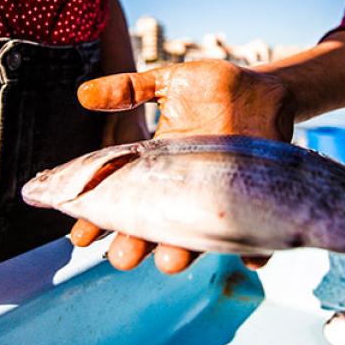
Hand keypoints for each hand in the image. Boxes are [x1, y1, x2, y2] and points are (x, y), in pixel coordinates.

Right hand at [72, 60, 295, 272]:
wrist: (264, 89)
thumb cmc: (213, 88)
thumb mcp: (169, 83)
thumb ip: (129, 89)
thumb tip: (83, 94)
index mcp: (158, 167)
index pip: (122, 200)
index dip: (98, 221)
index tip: (80, 236)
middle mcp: (184, 190)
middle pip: (153, 228)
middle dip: (135, 245)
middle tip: (122, 255)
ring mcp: (217, 198)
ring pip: (195, 236)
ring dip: (181, 253)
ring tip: (169, 261)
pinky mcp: (252, 200)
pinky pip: (253, 235)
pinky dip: (253, 252)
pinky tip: (249, 260)